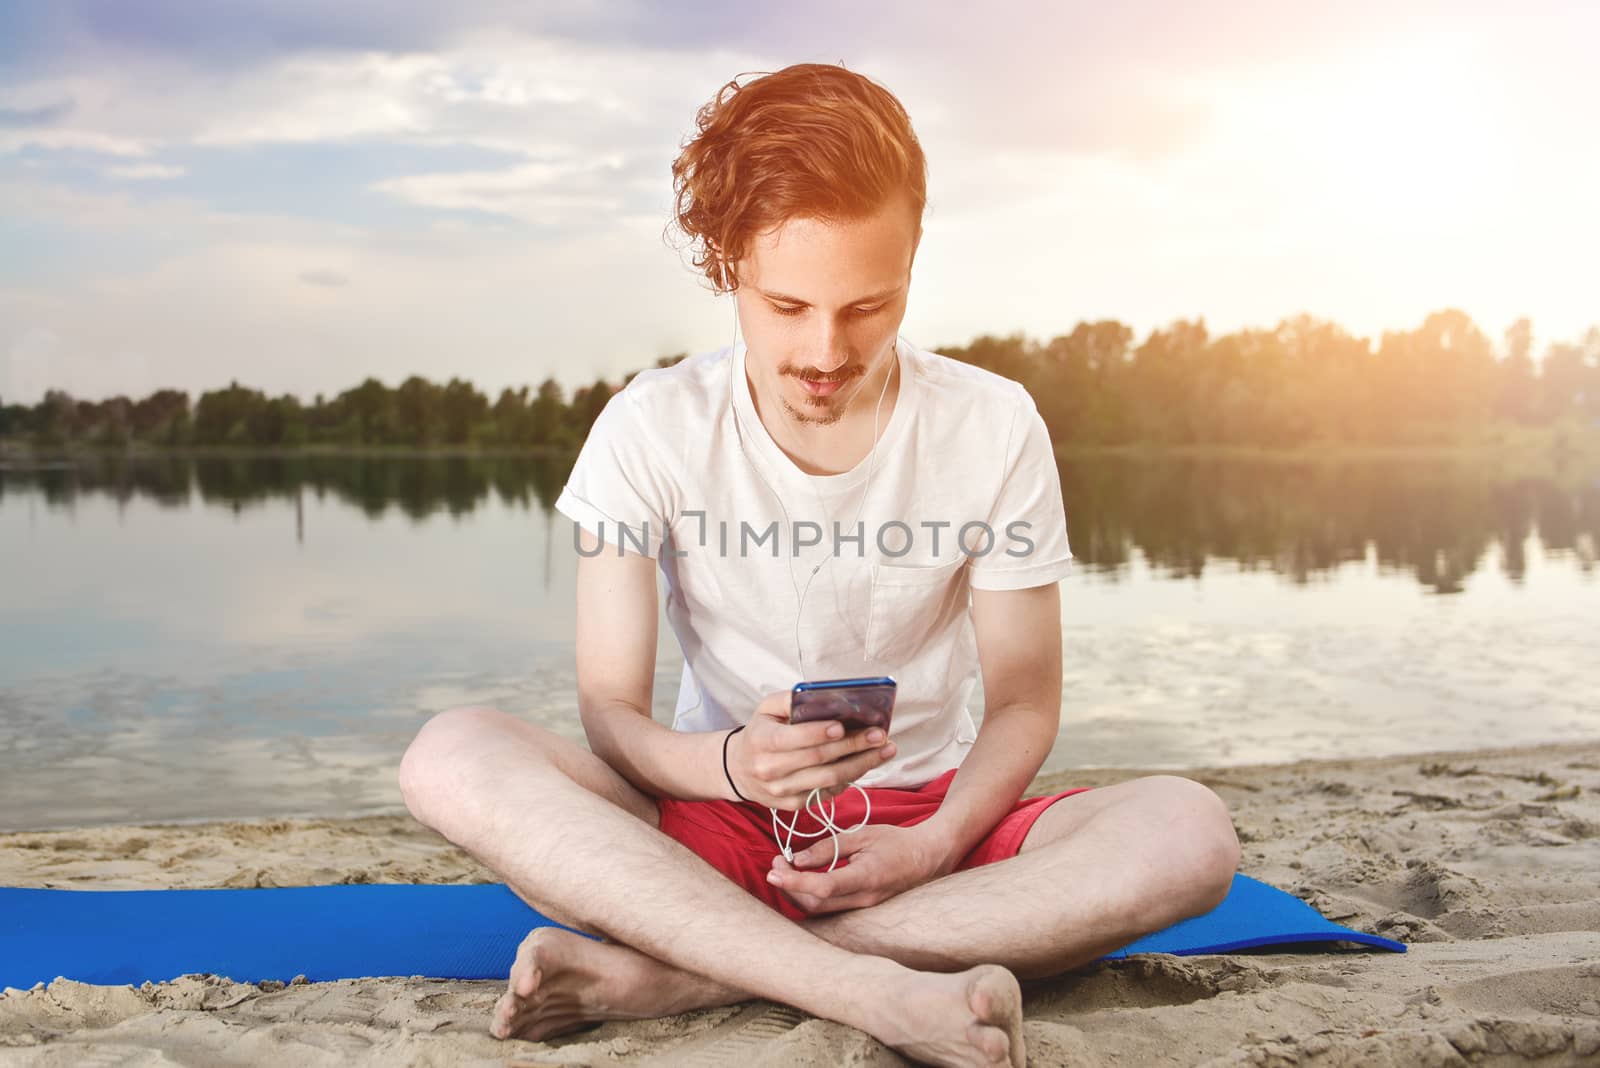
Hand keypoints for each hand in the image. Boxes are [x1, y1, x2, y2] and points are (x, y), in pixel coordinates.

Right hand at [725, 691, 896, 810]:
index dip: (820, 733)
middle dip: (853, 746)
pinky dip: (850, 778)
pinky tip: (866, 764)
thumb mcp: (766, 709)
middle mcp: (770, 769)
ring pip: (829, 779)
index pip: (794, 739)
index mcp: (762, 741)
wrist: (738, 769)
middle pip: (819, 759)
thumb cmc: (760, 732)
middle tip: (880, 735)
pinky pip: (828, 792)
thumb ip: (790, 699)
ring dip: (861, 765)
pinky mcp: (794, 805)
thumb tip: (823, 696)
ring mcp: (782, 791)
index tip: (844, 726)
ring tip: (885, 750)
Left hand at [766, 822, 951, 913]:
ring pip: (819, 910)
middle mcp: (863, 899)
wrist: (927, 858)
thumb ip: (829, 847)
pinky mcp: (860, 909)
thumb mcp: (862, 835)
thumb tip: (798, 859)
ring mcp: (863, 908)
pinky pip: (828, 909)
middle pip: (815, 904)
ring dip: (796, 892)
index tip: (775, 870)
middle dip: (789, 886)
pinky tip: (803, 878)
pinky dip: (809, 895)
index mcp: (866, 877)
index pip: (824, 887)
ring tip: (785, 868)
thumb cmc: (896, 842)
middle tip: (776, 863)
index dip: (795, 881)